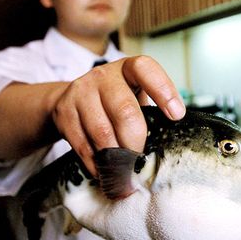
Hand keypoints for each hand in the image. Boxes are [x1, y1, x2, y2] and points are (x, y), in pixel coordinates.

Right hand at [51, 55, 184, 174]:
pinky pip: (83, 145)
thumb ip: (148, 111)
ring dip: (116, 157)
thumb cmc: (113, 100)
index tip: (177, 116)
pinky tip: (105, 170)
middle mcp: (103, 76)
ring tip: (124, 171)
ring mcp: (80, 93)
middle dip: (136, 141)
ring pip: (102, 133)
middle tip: (139, 159)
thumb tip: (167, 146)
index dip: (163, 91)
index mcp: (127, 68)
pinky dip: (97, 164)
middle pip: (125, 111)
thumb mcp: (132, 94)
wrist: (69, 99)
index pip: (145, 69)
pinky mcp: (64, 113)